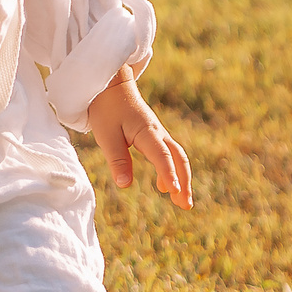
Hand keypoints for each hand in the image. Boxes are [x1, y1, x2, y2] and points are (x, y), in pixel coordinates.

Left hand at [86, 69, 191, 208]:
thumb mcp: (106, 136)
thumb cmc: (106, 109)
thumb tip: (125, 185)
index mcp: (146, 131)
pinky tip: (164, 186)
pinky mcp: (154, 135)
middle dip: (184, 182)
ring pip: (177, 156)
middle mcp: (157, 132)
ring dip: (182, 178)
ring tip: (181, 202)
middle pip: (178, 158)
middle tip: (185, 206)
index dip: (168, 173)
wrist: (111, 85)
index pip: (161, 155)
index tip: (175, 192)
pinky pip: (169, 154)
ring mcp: (158, 133)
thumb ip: (117, 160)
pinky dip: (172, 170)